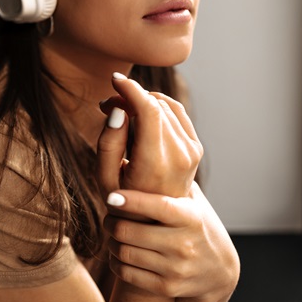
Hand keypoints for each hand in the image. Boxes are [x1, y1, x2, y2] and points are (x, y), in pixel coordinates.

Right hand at [98, 73, 201, 197]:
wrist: (158, 222)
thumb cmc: (124, 199)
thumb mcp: (105, 177)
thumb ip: (109, 142)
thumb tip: (118, 109)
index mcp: (156, 163)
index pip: (149, 110)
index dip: (131, 89)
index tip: (114, 79)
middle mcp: (179, 155)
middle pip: (156, 105)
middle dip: (131, 96)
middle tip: (107, 106)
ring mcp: (192, 151)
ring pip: (167, 105)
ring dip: (143, 101)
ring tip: (121, 112)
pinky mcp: (196, 148)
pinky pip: (177, 113)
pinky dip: (158, 107)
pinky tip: (140, 116)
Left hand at [103, 184, 239, 301]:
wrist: (219, 271)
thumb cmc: (196, 225)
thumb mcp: (193, 202)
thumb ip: (172, 180)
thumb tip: (144, 145)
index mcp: (191, 217)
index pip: (158, 207)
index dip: (132, 201)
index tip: (111, 196)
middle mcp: (185, 243)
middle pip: (129, 231)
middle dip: (112, 222)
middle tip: (109, 216)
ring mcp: (176, 268)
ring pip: (124, 252)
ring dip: (112, 242)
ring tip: (113, 232)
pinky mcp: (167, 287)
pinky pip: (127, 273)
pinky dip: (116, 262)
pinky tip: (118, 253)